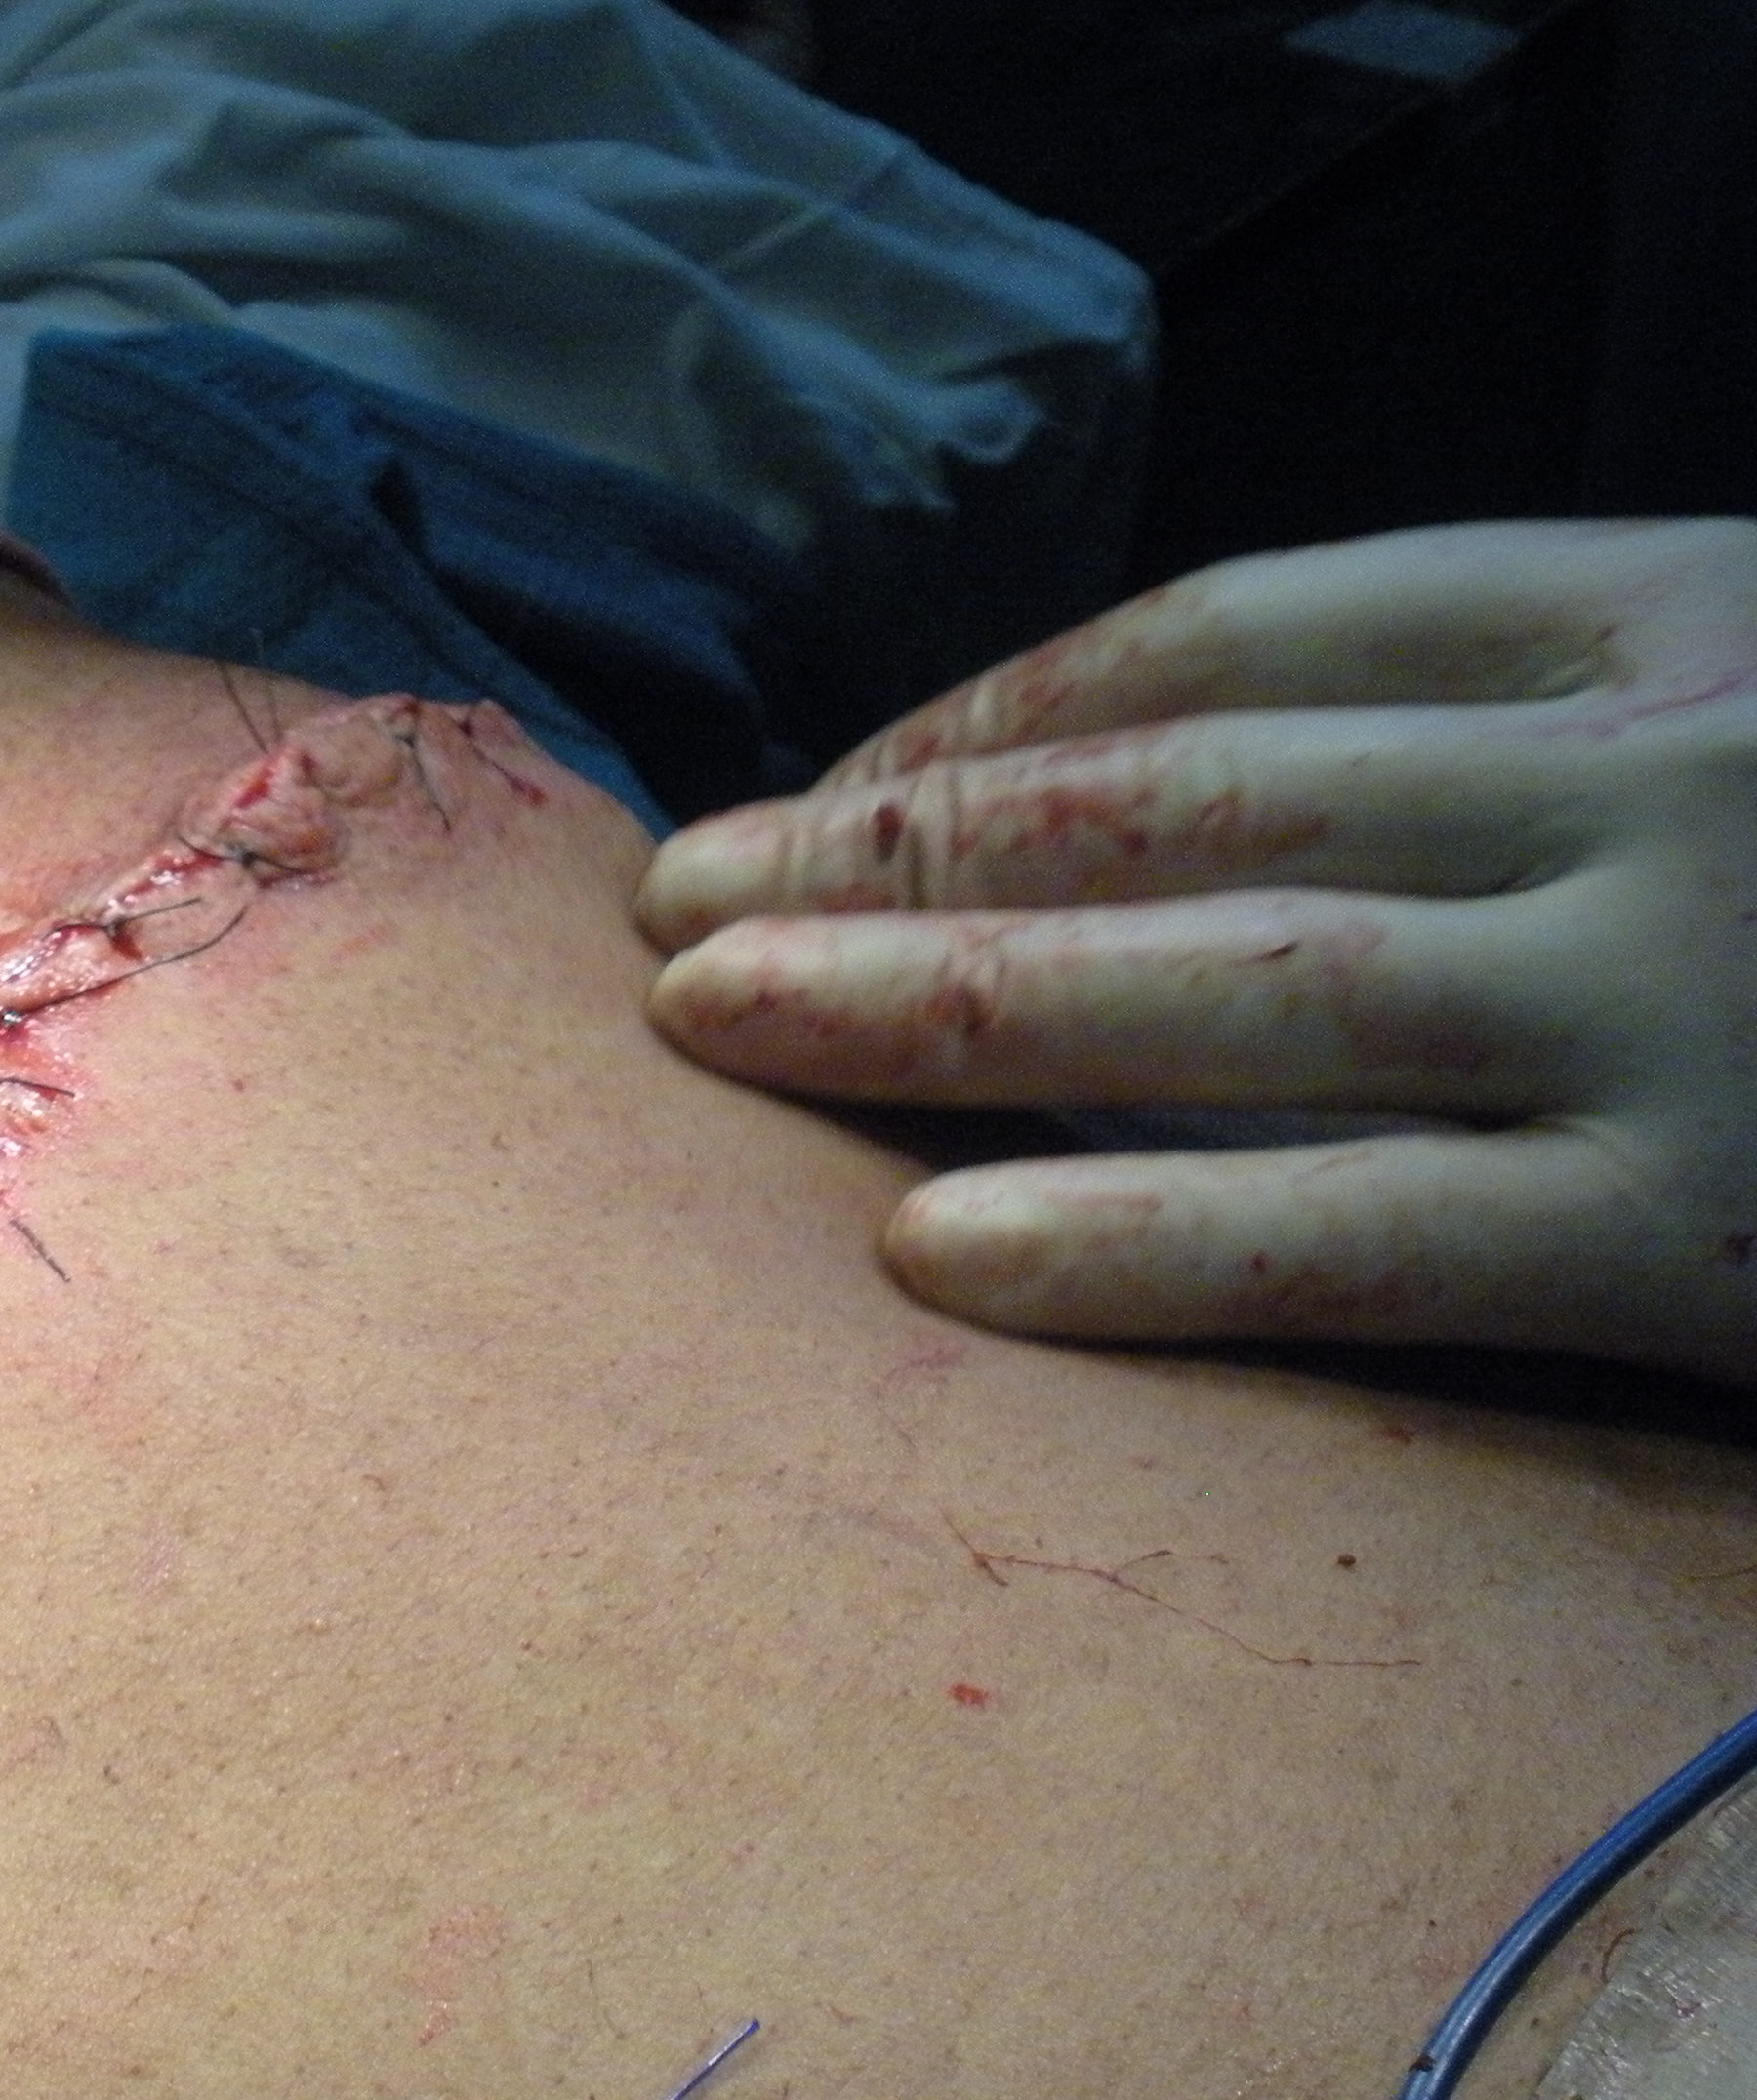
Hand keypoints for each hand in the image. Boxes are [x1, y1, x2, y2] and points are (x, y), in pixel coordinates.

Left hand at [635, 520, 1756, 1382]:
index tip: (818, 801)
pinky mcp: (1703, 1233)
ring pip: (1234, 980)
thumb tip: (1168, 823)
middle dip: (896, 849)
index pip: (1239, 643)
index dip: (989, 719)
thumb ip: (1520, 743)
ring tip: (712, 1022)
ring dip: (937, 1000)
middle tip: (674, 903)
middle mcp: (1648, 776)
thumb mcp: (1744, 725)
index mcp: (1655, 621)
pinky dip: (1138, 1241)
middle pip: (1183, 798)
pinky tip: (931, 1255)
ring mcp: (1677, 995)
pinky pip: (1367, 1238)